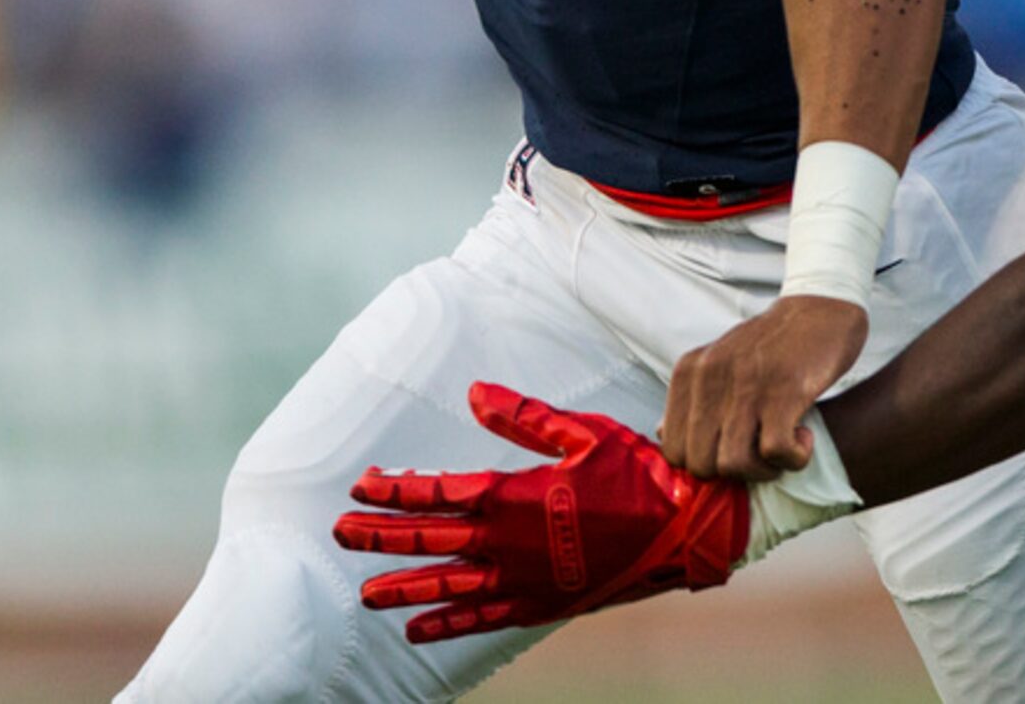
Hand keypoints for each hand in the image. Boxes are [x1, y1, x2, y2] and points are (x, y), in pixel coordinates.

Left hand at [331, 381, 748, 643]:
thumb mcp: (583, 432)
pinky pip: (482, 619)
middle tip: (341, 531)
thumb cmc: (637, 473)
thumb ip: (523, 417)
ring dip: (403, 586)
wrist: (683, 529)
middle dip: (382, 535)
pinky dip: (448, 625)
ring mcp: (522, 579)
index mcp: (515, 495)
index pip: (440, 492)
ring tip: (365, 593)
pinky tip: (418, 630)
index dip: (398, 489)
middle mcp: (508, 543)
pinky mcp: (539, 604)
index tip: (363, 484)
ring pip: (447, 585)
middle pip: (431, 539)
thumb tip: (474, 394)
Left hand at [662, 295, 867, 478]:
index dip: (706, 462)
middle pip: (700, 464)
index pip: (673, 450)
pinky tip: (804, 438)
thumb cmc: (772, 343)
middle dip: (733, 472)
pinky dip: (794, 458)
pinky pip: (775, 451)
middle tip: (762, 451)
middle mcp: (710, 376)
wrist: (821, 307)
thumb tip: (663, 434)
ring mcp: (746, 384)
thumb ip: (692, 398)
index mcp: (689, 371)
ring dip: (763, 470)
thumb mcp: (720, 362)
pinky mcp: (784, 391)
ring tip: (784, 447)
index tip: (736, 449)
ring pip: (733, 465)